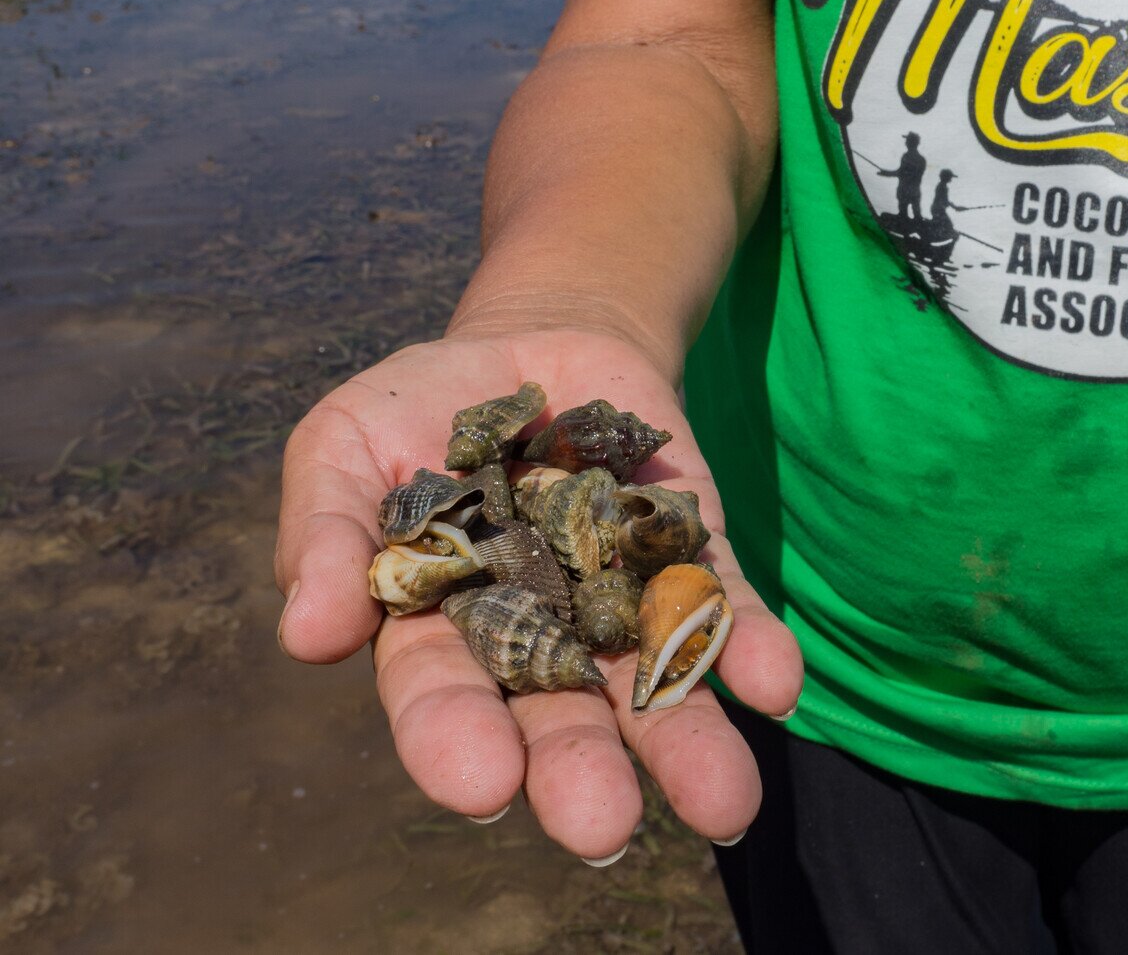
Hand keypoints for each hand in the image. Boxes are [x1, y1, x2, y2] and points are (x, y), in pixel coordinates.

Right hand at [273, 328, 803, 859]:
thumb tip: (308, 636)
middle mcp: (537, 643)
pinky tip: (776, 684)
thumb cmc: (419, 411)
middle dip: (580, 772)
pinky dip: (749, 647)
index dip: (456, 741)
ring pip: (653, 688)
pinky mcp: (690, 559)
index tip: (482, 785)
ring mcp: (619, 606)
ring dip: (688, 743)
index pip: (443, 698)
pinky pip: (722, 609)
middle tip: (602, 827)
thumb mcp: (344, 446)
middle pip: (558, 719)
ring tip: (725, 803)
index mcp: (440, 634)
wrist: (532, 344)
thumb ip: (326, 534)